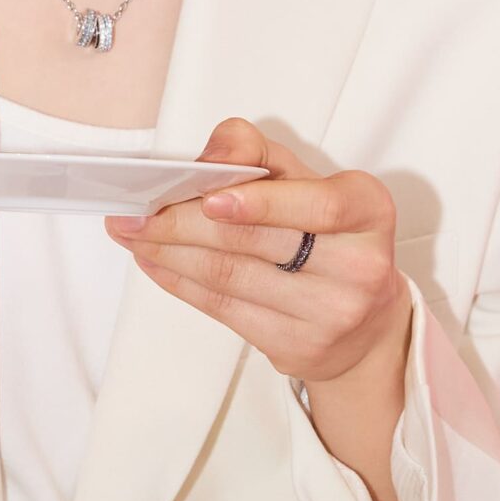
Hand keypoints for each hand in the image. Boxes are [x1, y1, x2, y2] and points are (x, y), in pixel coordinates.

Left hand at [103, 115, 410, 394]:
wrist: (366, 322)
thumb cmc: (326, 234)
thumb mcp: (306, 180)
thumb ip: (256, 154)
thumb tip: (208, 159)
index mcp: (368, 210)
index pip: (317, 205)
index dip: (260, 203)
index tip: (207, 197)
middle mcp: (358, 266)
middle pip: (258, 242)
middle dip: (184, 224)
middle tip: (135, 210)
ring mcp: (329, 314)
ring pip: (230, 277)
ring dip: (169, 252)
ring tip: (132, 232)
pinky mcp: (296, 347)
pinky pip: (223, 309)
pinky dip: (179, 281)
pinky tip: (153, 261)